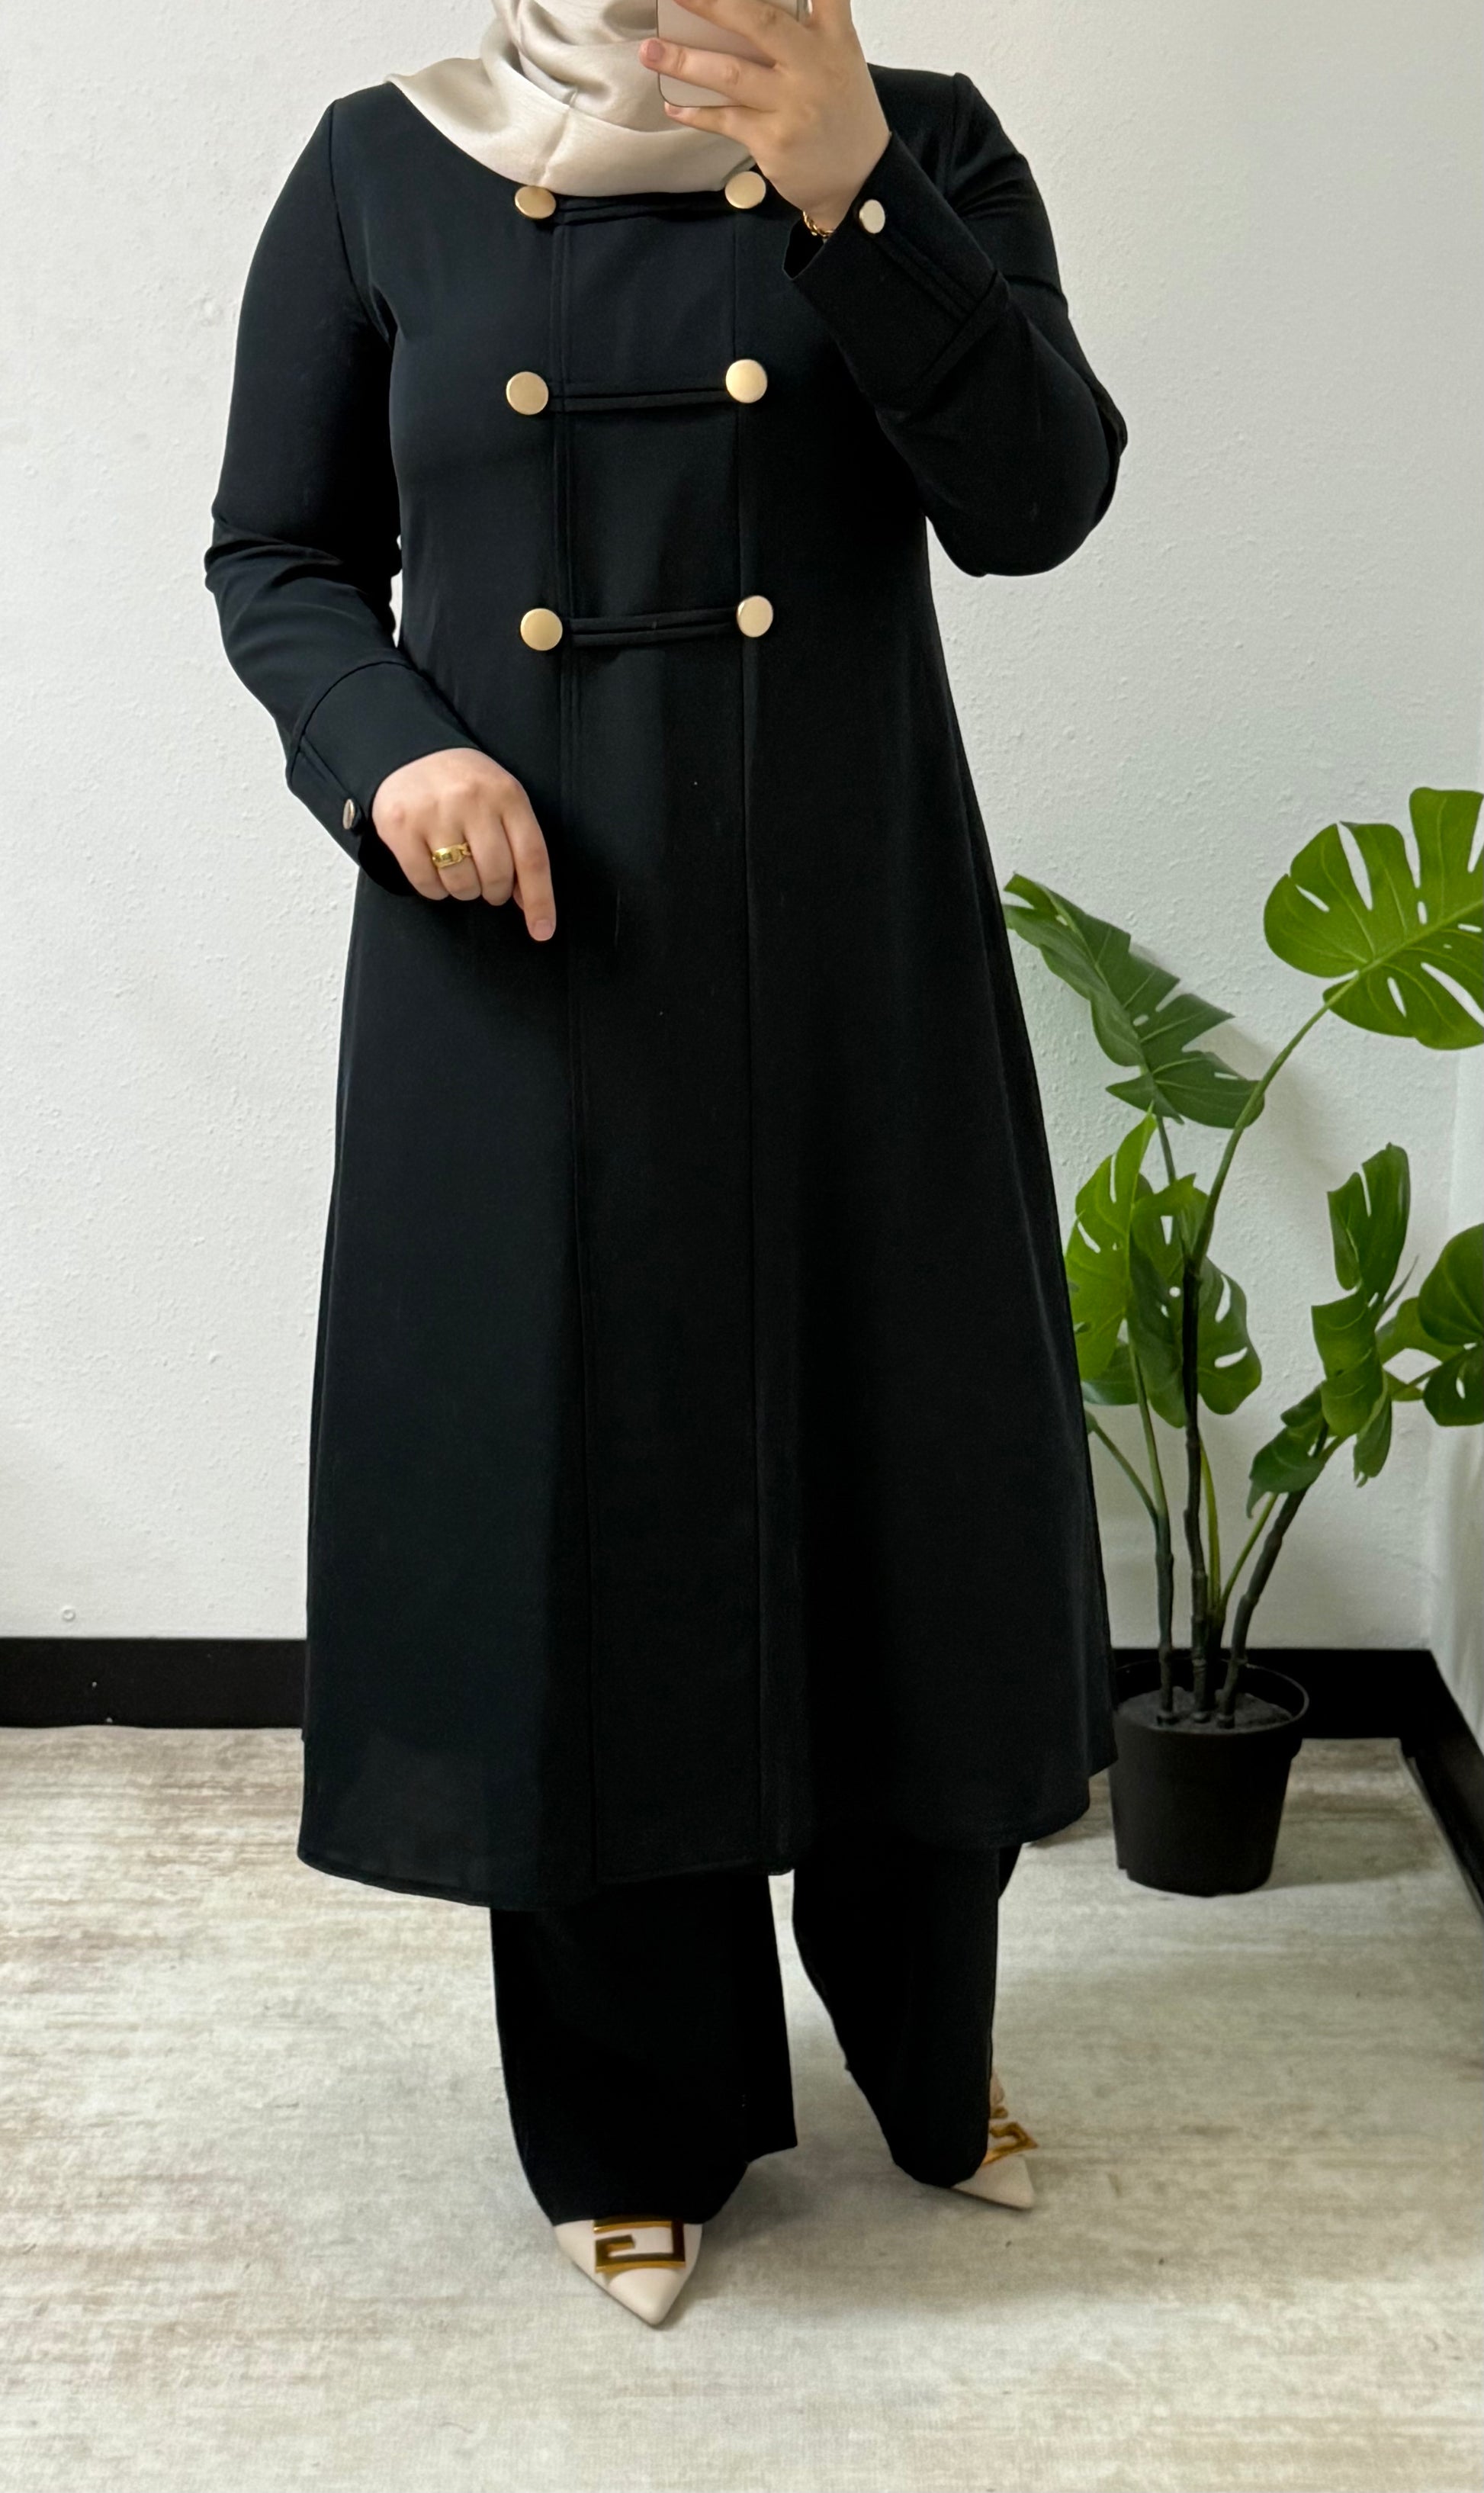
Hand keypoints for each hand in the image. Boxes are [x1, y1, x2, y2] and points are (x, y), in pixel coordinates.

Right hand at [370, 748, 556, 935]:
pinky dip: (435, 889)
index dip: (539, 900)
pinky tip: (435, 868)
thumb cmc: (464, 785)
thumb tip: (528, 901)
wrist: (409, 753)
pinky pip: (426, 884)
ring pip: (461, 884)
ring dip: (464, 890)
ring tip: (459, 868)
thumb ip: (519, 844)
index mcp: (506, 794)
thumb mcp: (502, 800)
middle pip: (496, 875)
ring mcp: (433, 812)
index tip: (542, 930)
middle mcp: (471, 800)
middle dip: (495, 892)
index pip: (532, 857)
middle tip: (488, 883)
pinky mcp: (400, 826)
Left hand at [640, 0, 888, 234]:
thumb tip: (739, 14)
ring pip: (731, 74)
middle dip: (713, 3)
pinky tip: (673, 104)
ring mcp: (793, 105)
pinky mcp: (773, 141)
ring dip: (685, 62)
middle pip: (759, 22)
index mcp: (834, 38)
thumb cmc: (840, 114)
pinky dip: (695, 112)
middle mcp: (814, 66)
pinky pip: (725, 120)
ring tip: (652, 51)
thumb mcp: (838, 62)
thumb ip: (803, 33)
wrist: (859, 181)